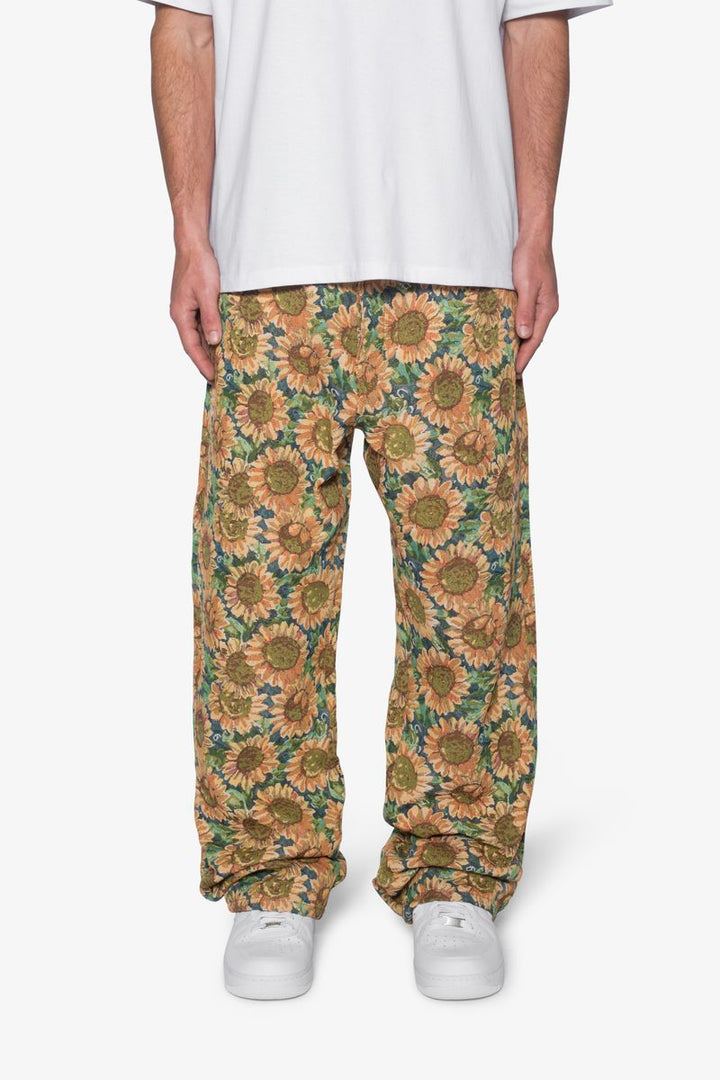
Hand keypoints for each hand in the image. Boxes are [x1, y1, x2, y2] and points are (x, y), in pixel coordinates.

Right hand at [169, 243, 221, 380]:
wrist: (193, 244)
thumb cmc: (199, 266)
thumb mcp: (208, 293)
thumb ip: (211, 318)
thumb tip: (213, 341)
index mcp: (180, 315)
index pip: (191, 347)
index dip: (201, 364)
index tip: (212, 378)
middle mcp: (180, 314)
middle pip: (193, 344)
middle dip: (204, 361)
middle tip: (218, 378)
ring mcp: (185, 308)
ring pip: (197, 335)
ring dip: (207, 349)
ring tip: (220, 364)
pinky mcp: (192, 302)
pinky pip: (200, 324)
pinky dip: (209, 335)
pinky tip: (219, 341)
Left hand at [512, 239, 558, 374]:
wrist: (533, 238)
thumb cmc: (530, 259)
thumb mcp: (526, 285)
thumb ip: (525, 311)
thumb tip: (523, 335)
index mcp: (548, 308)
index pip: (535, 339)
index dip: (525, 357)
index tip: (515, 372)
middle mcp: (546, 308)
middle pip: (534, 338)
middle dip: (523, 356)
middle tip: (510, 374)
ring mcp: (541, 303)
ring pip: (530, 329)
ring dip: (520, 345)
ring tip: (509, 361)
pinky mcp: (533, 297)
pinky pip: (526, 319)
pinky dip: (518, 331)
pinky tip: (509, 337)